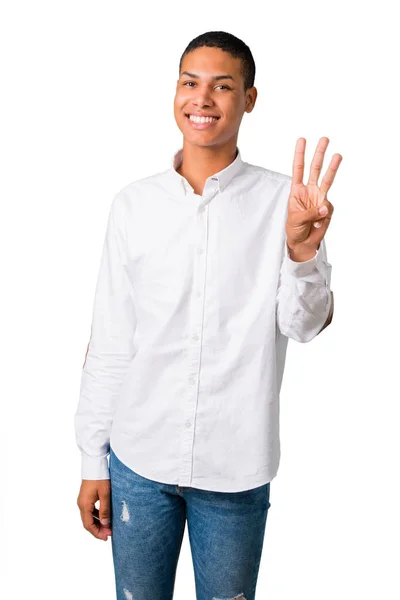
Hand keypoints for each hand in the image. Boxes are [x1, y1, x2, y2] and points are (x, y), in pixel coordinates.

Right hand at [77, 480, 111, 540]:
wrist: (94, 465)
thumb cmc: (100, 477)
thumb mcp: (105, 494)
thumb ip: (105, 510)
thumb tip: (105, 524)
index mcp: (84, 505)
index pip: (88, 525)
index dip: (97, 533)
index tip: (106, 537)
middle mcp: (81, 504)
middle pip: (87, 522)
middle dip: (98, 529)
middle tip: (109, 533)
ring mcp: (82, 501)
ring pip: (89, 517)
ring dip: (98, 523)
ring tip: (108, 527)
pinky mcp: (85, 498)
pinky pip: (90, 511)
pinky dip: (96, 516)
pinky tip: (104, 517)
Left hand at [286, 137, 341, 253]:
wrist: (304, 242)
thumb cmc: (295, 229)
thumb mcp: (296, 219)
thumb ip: (310, 212)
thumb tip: (325, 207)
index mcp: (297, 190)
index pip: (298, 169)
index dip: (300, 155)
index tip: (302, 140)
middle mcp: (309, 190)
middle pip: (315, 169)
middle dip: (319, 154)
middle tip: (324, 139)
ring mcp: (320, 198)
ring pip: (328, 179)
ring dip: (333, 167)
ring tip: (338, 155)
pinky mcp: (328, 208)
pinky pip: (328, 208)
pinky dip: (323, 217)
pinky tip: (317, 223)